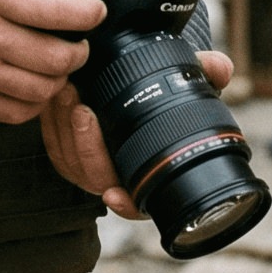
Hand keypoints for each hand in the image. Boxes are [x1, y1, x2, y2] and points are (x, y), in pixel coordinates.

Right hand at [0, 0, 104, 124]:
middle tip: (80, 43)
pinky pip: (17, 112)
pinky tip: (34, 88)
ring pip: (42, 88)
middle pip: (57, 57)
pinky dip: (35, 103)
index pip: (53, 9)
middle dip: (80, 51)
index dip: (87, 13)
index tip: (95, 11)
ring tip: (59, 66)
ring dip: (61, 78)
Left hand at [42, 50, 235, 216]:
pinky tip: (54, 97)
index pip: (138, 202)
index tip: (114, 194)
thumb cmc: (166, 98)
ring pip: (69, 160)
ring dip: (64, 127)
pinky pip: (54, 145)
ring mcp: (89, 169)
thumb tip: (220, 68)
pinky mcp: (65, 152)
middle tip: (82, 108)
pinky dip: (51, 123)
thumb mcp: (189, 86)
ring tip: (67, 92)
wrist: (135, 90)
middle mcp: (118, 180)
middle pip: (95, 176)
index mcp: (150, 177)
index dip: (126, 205)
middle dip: (85, 145)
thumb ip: (206, 75)